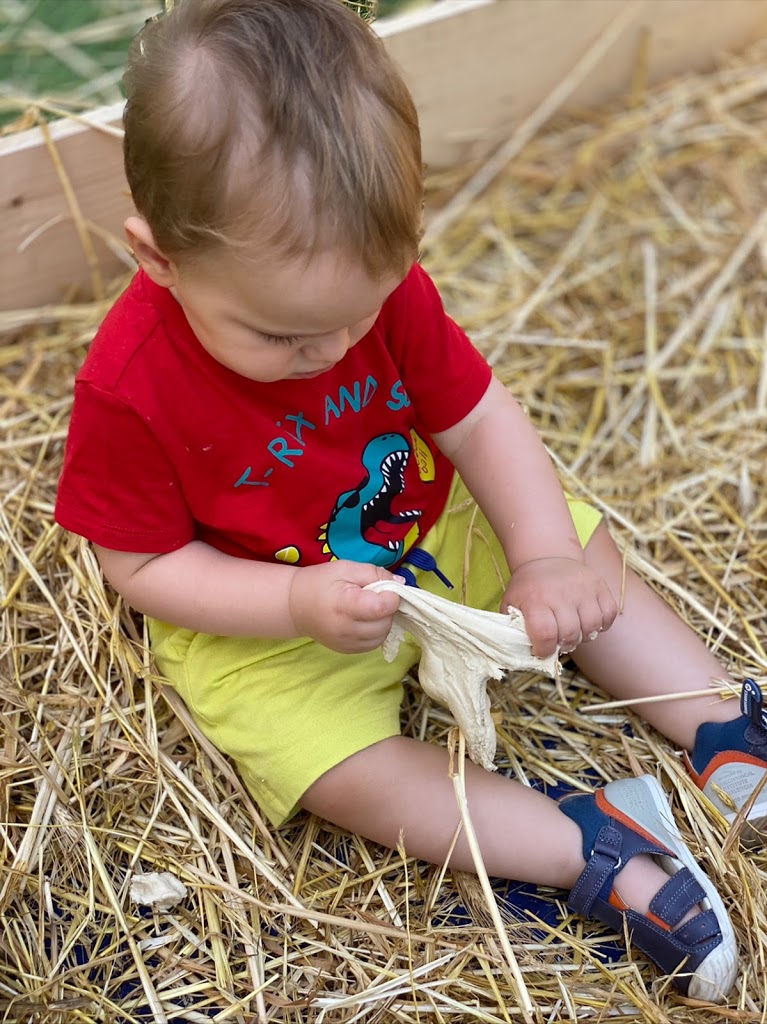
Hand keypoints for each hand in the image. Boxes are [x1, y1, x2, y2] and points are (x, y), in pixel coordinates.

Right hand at [288, 560, 401, 652]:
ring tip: (368, 608)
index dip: (390, 595)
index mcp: (345, 605)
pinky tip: (364, 620)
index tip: (381, 587)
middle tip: (373, 596)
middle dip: (387, 608)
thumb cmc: (320, 582)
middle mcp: (346, 629)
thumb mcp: (346, 568)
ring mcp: (346, 643)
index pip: (383, 607)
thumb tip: (401, 583)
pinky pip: (373, 644)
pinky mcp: (347, 651)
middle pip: (385, 623)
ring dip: (383, 621)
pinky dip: (375, 632)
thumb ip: (375, 573)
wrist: (295, 605)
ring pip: (382, 635)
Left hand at [502, 556, 616, 657]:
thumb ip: (511, 627)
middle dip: (563, 645)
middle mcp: (561, 593)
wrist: (547, 558)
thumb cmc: (528, 587)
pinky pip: (609, 615)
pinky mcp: (600, 586)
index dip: (544, 650)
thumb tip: (518, 653)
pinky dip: (602, 625)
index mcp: (536, 599)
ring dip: (583, 637)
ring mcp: (583, 589)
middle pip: (570, 633)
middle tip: (558, 642)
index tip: (541, 651)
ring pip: (591, 627)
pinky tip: (588, 623)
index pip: (545, 634)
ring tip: (573, 632)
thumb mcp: (511, 603)